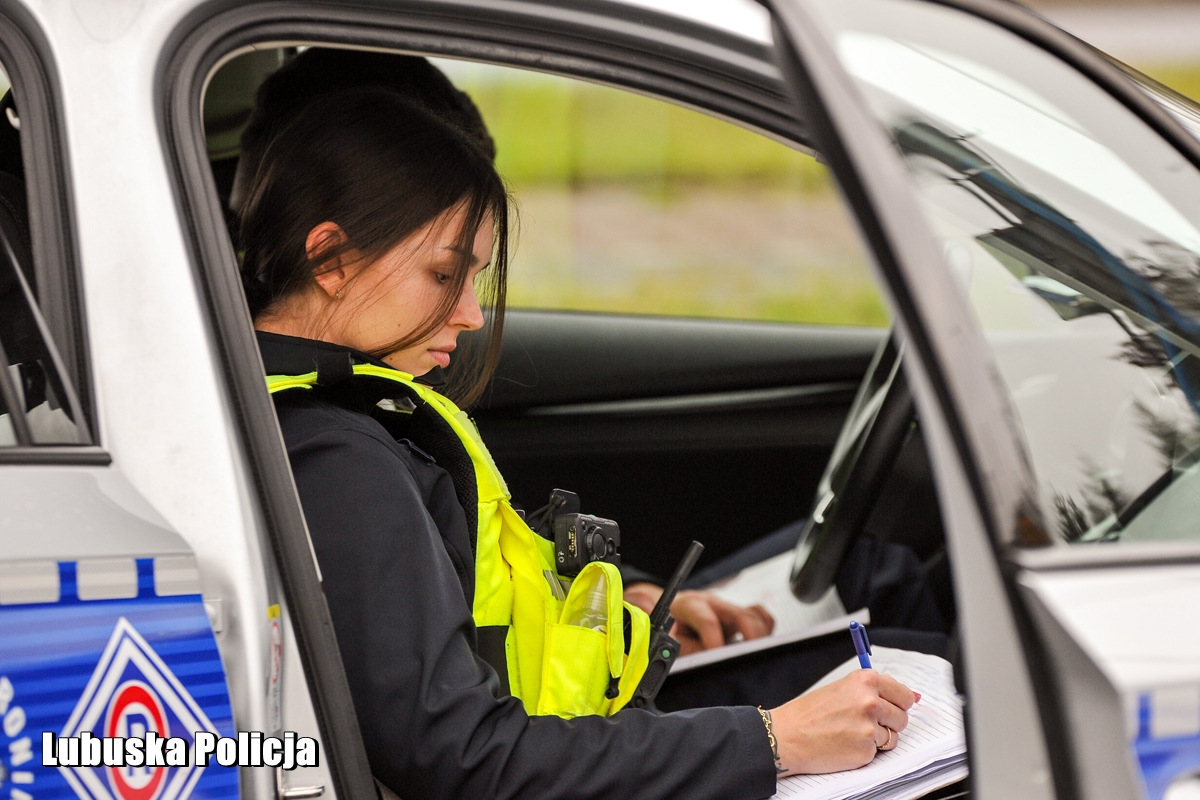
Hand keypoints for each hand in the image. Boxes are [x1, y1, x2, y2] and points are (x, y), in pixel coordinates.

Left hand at [623, 583, 774, 654]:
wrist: (668, 614)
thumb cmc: (670, 630)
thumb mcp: (670, 641)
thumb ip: (688, 650)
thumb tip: (710, 661)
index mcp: (689, 605)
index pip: (706, 619)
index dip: (713, 638)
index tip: (718, 655)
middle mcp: (712, 603)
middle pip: (740, 614)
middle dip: (749, 636)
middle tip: (749, 658)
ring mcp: (728, 607)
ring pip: (754, 615)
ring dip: (760, 636)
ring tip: (758, 657)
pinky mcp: (739, 615)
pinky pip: (761, 617)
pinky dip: (765, 630)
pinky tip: (762, 647)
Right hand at [769, 670, 915, 775]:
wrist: (787, 735)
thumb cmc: (810, 713)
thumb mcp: (842, 689)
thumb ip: (875, 691)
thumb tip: (914, 697)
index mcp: (865, 681)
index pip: (904, 694)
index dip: (898, 704)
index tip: (891, 707)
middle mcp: (869, 701)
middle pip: (902, 717)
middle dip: (888, 722)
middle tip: (863, 722)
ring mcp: (868, 727)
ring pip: (893, 737)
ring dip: (877, 738)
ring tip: (850, 733)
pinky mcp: (865, 750)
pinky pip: (878, 753)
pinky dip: (865, 751)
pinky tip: (845, 744)